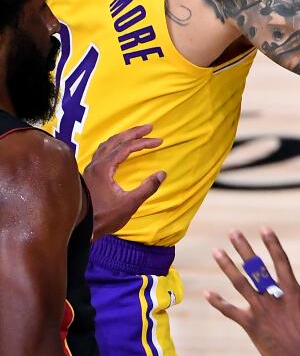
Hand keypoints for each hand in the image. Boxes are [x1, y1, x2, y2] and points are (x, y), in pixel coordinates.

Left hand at [83, 124, 165, 238]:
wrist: (81, 228)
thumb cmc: (104, 217)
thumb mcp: (129, 204)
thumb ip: (147, 188)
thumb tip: (162, 173)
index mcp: (104, 168)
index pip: (126, 148)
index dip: (144, 142)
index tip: (159, 141)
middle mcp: (95, 165)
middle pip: (115, 141)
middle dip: (133, 132)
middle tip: (149, 127)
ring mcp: (91, 169)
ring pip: (107, 145)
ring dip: (122, 137)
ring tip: (135, 134)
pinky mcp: (90, 175)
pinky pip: (103, 152)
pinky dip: (114, 145)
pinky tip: (118, 149)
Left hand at [204, 229, 299, 355]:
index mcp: (292, 292)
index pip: (281, 261)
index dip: (272, 244)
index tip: (264, 229)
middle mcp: (274, 299)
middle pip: (255, 269)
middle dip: (244, 249)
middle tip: (233, 233)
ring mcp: (260, 312)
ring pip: (240, 285)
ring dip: (227, 267)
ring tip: (216, 252)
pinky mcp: (250, 326)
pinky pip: (231, 312)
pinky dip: (218, 302)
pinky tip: (206, 293)